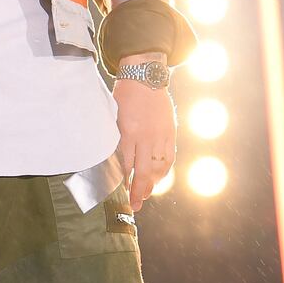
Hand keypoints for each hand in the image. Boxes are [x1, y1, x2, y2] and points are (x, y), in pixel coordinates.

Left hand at [115, 57, 175, 210]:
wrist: (145, 77)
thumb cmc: (124, 95)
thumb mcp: (113, 115)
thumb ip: (115, 137)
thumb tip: (114, 159)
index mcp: (128, 132)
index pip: (125, 165)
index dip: (124, 182)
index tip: (121, 194)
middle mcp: (146, 137)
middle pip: (143, 171)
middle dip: (139, 191)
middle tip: (135, 205)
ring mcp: (160, 136)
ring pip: (158, 167)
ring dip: (152, 183)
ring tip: (146, 194)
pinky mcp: (170, 133)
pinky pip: (168, 157)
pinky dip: (163, 170)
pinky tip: (158, 178)